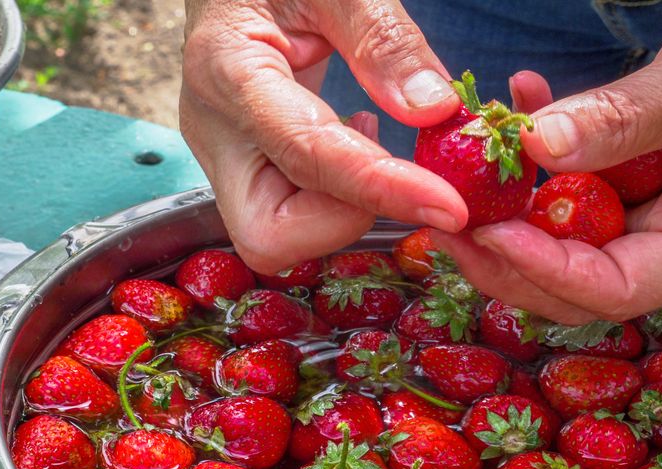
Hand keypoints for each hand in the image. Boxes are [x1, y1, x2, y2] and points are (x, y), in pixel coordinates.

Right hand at [181, 0, 468, 273]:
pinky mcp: (241, 168)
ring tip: (370, 133)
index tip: (447, 204)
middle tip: (390, 171)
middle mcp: (214, 133)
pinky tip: (355, 139)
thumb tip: (435, 112)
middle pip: (267, 236)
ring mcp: (222, 158)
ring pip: (278, 236)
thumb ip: (384, 40)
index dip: (379, 187)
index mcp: (226, 70)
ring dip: (342, 207)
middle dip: (340, 222)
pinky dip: (337, 196)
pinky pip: (289, 214)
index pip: (305, 153)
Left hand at [434, 3, 661, 323]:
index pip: (615, 289)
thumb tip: (542, 145)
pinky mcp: (617, 171)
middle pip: (571, 279)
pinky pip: (563, 173)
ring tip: (459, 169)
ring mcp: (636, 205)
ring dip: (504, 203)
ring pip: (555, 231)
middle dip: (503, 259)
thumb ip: (629, 121)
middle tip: (449, 224)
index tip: (492, 235)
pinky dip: (536, 143)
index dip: (548, 272)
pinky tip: (518, 94)